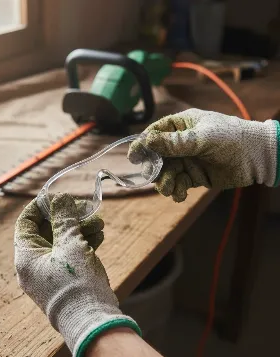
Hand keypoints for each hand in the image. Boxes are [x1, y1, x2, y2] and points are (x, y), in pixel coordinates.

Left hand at [14, 194, 139, 356]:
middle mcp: (33, 266)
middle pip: (46, 231)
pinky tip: (98, 235)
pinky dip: (81, 244)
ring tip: (99, 223)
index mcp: (26, 256)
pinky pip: (69, 255)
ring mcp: (48, 275)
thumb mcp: (70, 244)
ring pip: (61, 242)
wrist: (92, 322)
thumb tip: (59, 198)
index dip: (40, 206)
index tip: (57, 196)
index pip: (26, 222)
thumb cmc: (77, 283)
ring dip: (79, 229)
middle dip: (68, 217)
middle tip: (85, 208)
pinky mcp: (63, 281)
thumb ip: (64, 218)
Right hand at [128, 108, 278, 201]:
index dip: (143, 144)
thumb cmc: (231, 138)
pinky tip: (180, 195)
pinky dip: (176, 191)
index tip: (134, 157)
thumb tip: (147, 141)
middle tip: (155, 178)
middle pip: (157, 156)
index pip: (155, 133)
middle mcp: (181, 142)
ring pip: (166, 173)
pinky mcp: (194, 176)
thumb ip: (175, 143)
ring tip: (170, 189)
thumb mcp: (202, 138)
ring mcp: (187, 160)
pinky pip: (178, 184)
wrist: (257, 157)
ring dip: (165, 183)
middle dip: (155, 169)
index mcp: (181, 125)